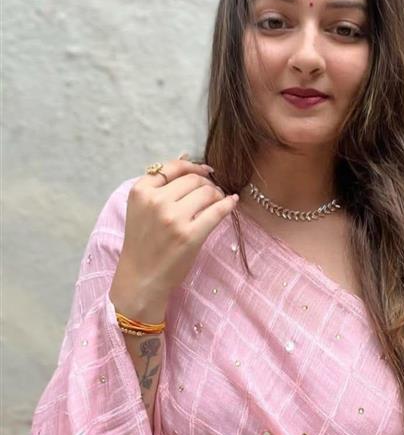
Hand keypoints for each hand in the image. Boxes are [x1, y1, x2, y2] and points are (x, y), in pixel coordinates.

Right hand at [109, 158, 237, 322]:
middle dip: (207, 183)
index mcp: (141, 192)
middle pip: (194, 179)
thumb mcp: (141, 209)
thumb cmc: (143, 244)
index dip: (194, 166)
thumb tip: (186, 156)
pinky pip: (218, 211)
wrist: (140, 279)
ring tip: (218, 202)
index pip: (174, 167)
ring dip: (218, 194)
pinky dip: (228, 204)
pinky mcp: (190, 235)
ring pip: (208, 192)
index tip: (206, 171)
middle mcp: (156, 201)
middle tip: (213, 193)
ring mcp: (173, 218)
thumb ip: (160, 185)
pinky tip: (232, 203)